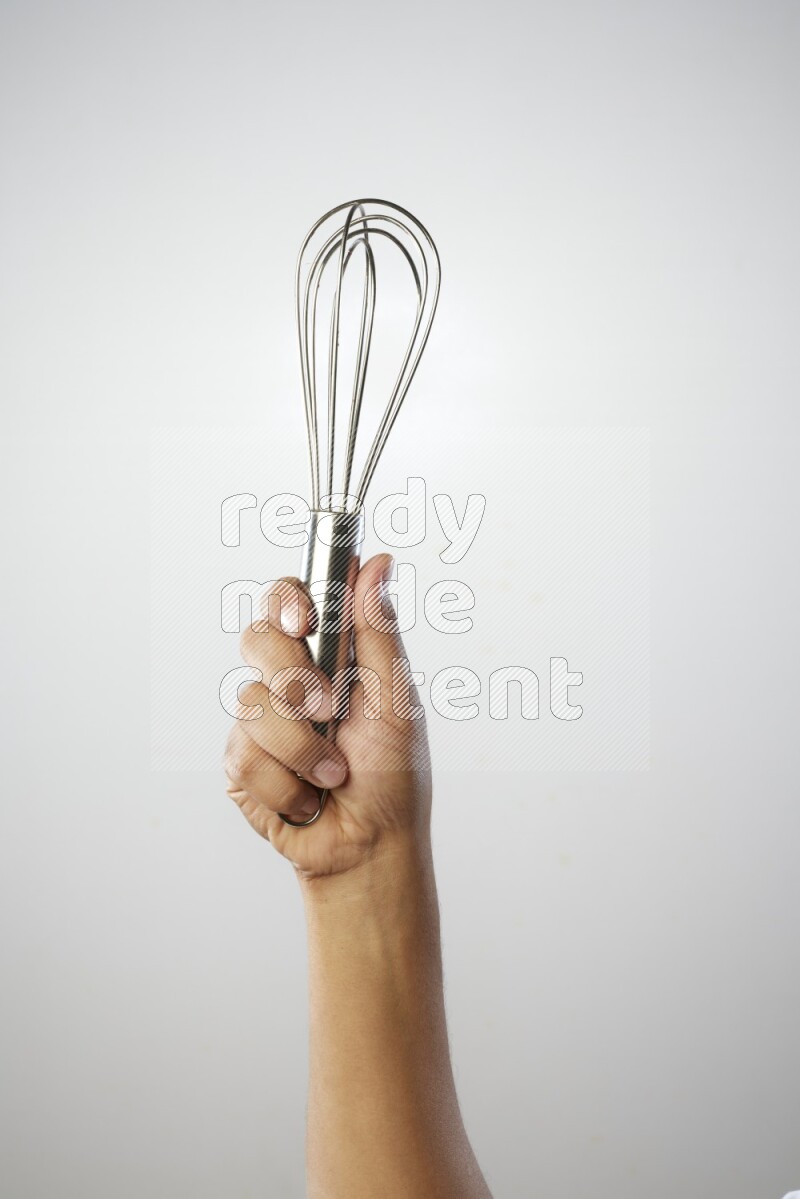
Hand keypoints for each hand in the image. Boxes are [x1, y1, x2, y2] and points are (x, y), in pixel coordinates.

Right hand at [224, 553, 431, 879]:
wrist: (369, 847)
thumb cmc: (394, 777)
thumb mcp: (397, 701)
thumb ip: (379, 632)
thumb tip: (377, 562)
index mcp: (330, 655)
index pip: (290, 599)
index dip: (287, 600)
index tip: (303, 621)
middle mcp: (290, 680)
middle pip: (256, 638)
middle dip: (294, 678)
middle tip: (329, 710)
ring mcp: (261, 721)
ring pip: (252, 703)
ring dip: (303, 748)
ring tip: (335, 775)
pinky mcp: (241, 763)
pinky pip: (244, 755)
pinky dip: (286, 783)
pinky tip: (308, 798)